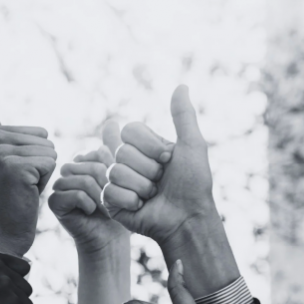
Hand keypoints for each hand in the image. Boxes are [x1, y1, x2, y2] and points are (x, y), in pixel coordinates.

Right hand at [0, 107, 56, 256]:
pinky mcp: (15, 167)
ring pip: (50, 153)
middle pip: (46, 141)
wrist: (0, 233)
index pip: (38, 133)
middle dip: (39, 164)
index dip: (32, 157)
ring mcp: (1, 152)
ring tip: (21, 188)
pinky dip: (44, 182)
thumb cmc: (4, 198)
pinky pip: (51, 164)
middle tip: (19, 184)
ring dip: (42, 174)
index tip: (12, 175)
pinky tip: (25, 193)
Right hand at [48, 121, 128, 253]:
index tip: (120, 188)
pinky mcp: (54, 201)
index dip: (114, 171)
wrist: (110, 238)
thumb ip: (116, 149)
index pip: (100, 153)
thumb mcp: (122, 175)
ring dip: (99, 196)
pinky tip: (91, 212)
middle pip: (92, 165)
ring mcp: (59, 184)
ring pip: (83, 179)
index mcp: (84, 160)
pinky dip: (87, 203)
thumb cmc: (120, 208)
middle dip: (108, 185)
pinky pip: (73, 193)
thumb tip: (111, 121)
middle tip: (114, 201)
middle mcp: (69, 169)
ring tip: (105, 207)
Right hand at [102, 85, 215, 244]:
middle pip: (121, 152)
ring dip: (141, 187)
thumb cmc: (193, 184)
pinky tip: (141, 207)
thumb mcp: (192, 145)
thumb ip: (183, 116)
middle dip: (147, 169)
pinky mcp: (110, 202)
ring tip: (152, 196)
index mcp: (143, 147)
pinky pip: (110, 191)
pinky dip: (130, 200)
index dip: (150, 146)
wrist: (187, 218)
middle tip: (160, 182)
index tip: (167, 159)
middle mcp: (128, 162)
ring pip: (115, 172)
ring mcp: (117, 182)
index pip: (129, 130)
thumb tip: (181, 85)